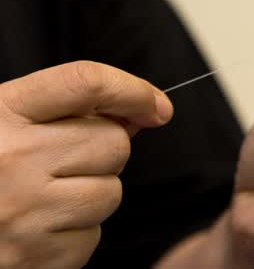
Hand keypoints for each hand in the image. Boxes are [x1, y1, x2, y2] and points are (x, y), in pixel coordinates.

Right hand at [0, 61, 171, 267]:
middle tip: (71, 159)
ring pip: (111, 192)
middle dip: (107, 149)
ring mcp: (21, 213)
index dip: (133, 89)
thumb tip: (143, 113)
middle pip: (114, 143)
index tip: (157, 105)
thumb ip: (70, 109)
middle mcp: (12, 159)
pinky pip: (91, 238)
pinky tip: (40, 226)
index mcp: (3, 111)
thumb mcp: (9, 119)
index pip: (87, 82)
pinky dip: (76, 233)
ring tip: (49, 195)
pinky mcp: (30, 260)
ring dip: (94, 192)